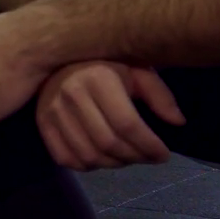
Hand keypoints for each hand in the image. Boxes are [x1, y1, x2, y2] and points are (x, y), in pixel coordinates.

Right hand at [36, 61, 186, 170]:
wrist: (60, 53)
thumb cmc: (107, 61)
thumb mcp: (137, 68)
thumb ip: (159, 94)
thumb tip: (177, 122)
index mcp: (97, 77)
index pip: (127, 124)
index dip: (149, 146)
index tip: (163, 154)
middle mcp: (71, 93)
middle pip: (108, 143)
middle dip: (135, 157)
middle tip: (148, 157)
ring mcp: (52, 110)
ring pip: (88, 155)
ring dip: (114, 164)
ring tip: (127, 156)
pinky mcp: (42, 123)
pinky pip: (66, 158)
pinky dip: (87, 166)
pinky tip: (101, 156)